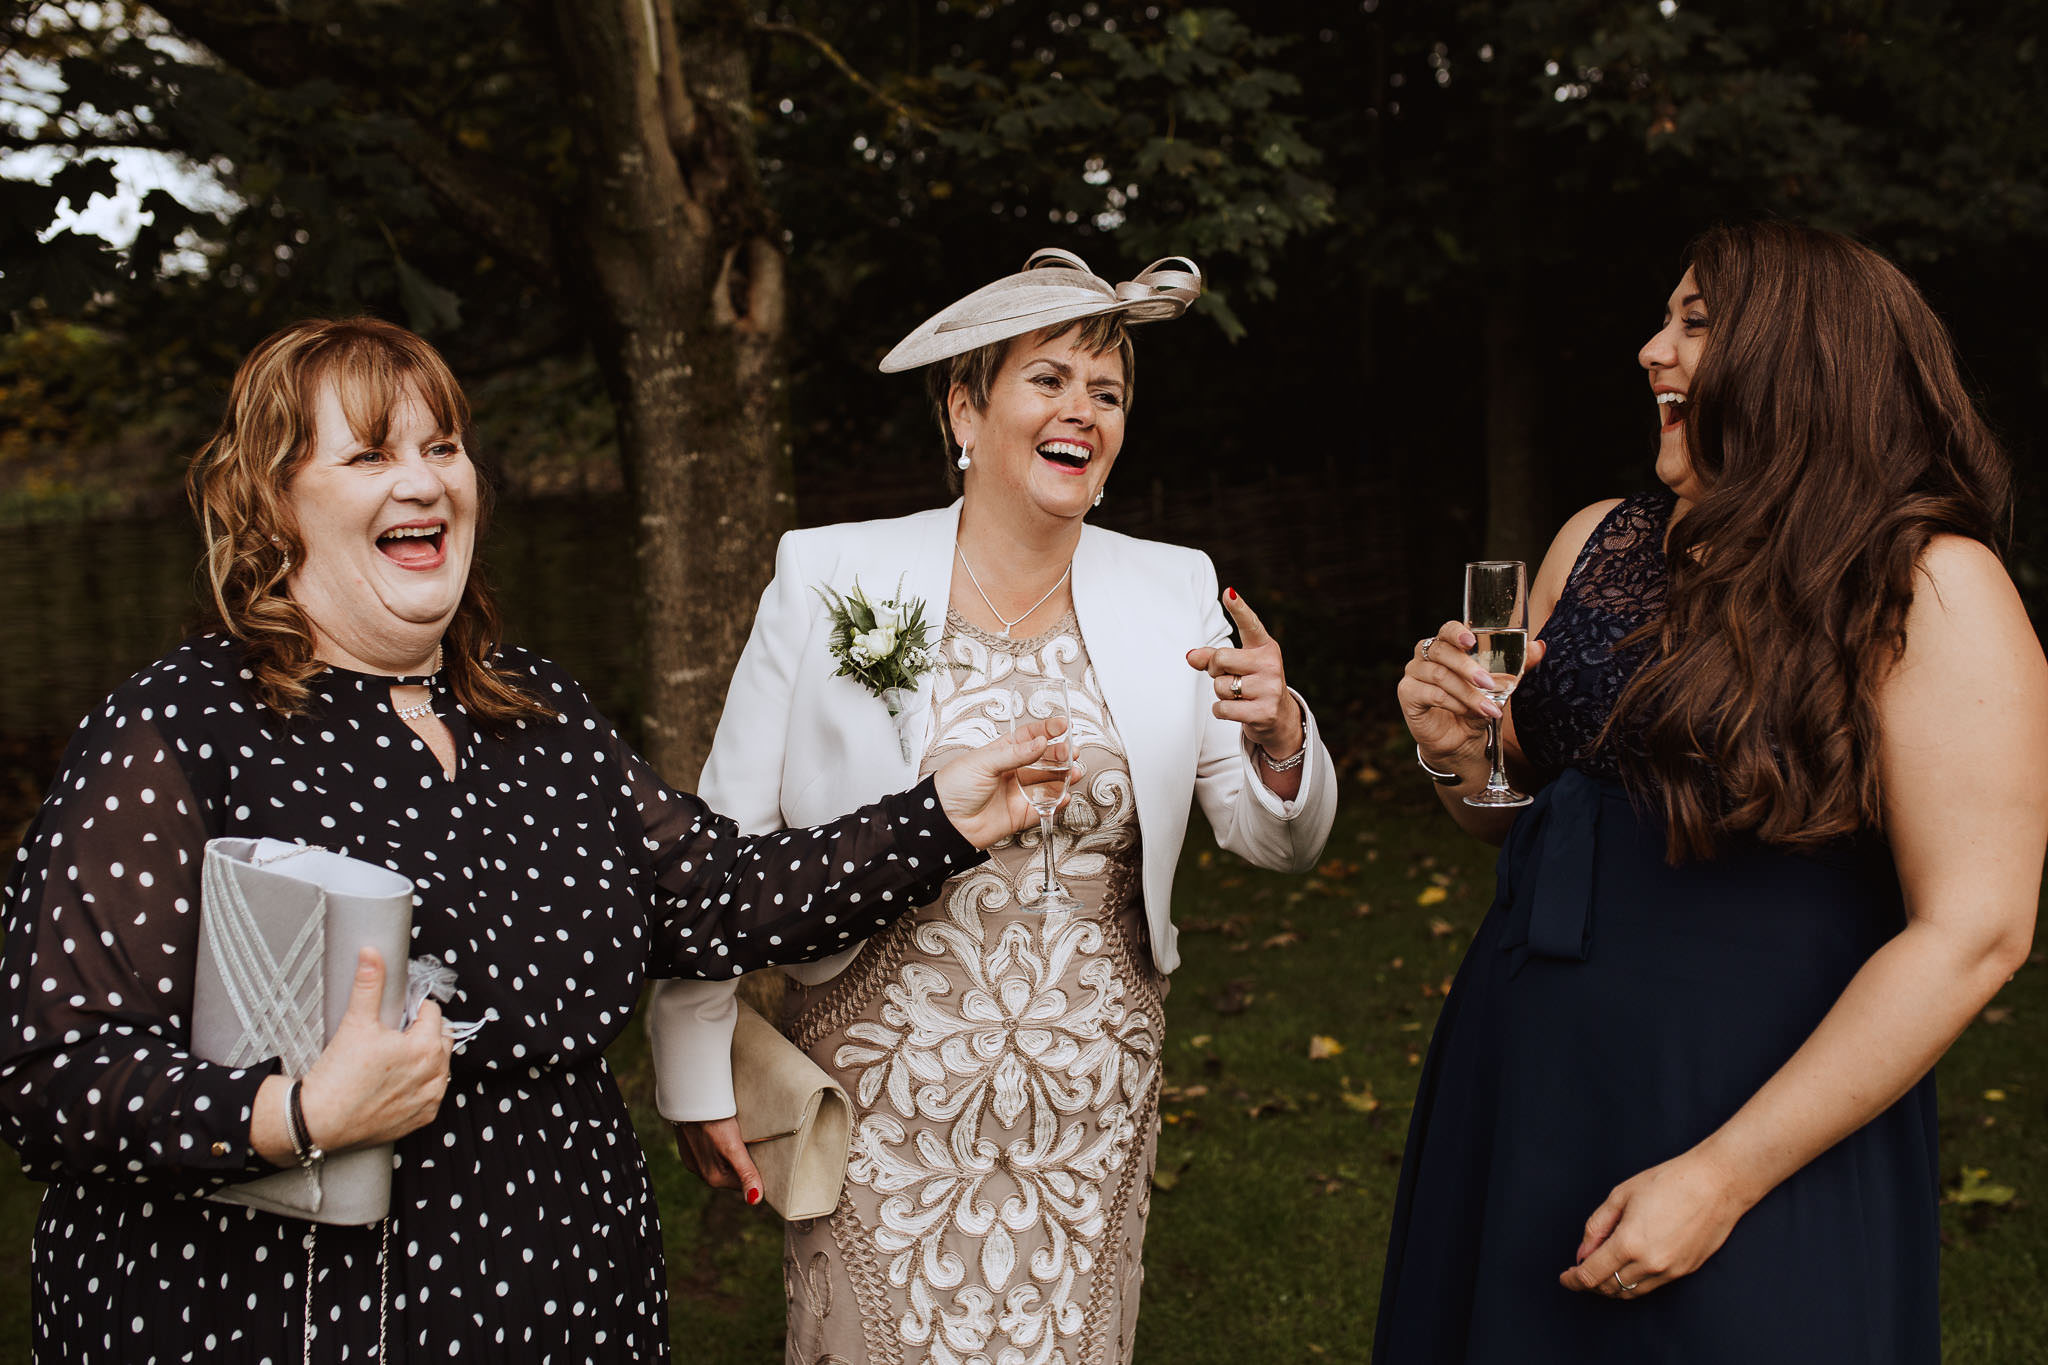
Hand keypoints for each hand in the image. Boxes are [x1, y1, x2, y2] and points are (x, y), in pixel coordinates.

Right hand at [297, 948, 452, 1151]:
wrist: (319, 1121)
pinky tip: (395, 1080)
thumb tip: (372, 954)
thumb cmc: (338, 1076)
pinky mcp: (422, 1118)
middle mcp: (436, 1074)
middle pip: (441, 1037)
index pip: (432, 1012)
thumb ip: (369, 984)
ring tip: (392, 1057)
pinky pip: (431, 1092)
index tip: (396, 1012)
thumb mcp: (356, 1022)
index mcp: (426, 1047)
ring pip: (439, 1065)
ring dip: (424, 1056)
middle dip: (422, 1030)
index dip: (413, 1008)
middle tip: (392, 1034)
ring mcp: (430, 1099)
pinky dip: (419, 1084)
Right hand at [673, 1115, 763, 1204]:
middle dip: (744, 1162)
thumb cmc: (713, 1122)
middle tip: (754, 1144)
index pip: (743, 1184)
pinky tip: (724, 1134)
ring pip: (722, 1163)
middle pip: (733, 1174)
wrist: (689, 1099)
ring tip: (740, 1138)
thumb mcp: (734, 1148)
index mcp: (714, 1179)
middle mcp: (702, 1173)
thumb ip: (745, 1173)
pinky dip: (720, 1146)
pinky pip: (710, 1153)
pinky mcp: (689, 1148)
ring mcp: (693, 1161)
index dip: (755, 1171)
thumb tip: (755, 1201)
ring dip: (732, 1154)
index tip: (763, 1156)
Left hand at [932, 718, 1074, 847]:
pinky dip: (1057, 802)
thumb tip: (1041, 742)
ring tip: (1072, 772)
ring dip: (1063, 777)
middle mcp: (1014, 771)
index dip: (1046, 730)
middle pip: (1044, 760)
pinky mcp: (1021, 814)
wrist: (945, 821)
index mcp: (1002, 752)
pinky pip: (1045, 807)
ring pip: (1048, 783)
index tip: (1062, 726)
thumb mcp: (984, 762)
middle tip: (1069, 752)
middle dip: (1059, 754)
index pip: (1029, 737)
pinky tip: (1063, 795)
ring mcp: (1019, 792)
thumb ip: (1015, 754)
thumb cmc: (954, 786)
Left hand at [1185, 588, 1299, 758]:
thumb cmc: (1251, 682)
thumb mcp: (1236, 665)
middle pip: (1221, 658)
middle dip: (1215, 670)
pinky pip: (1223, 708)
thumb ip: (1211, 657)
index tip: (1229, 594)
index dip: (1239, 609)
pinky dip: (1221, 710)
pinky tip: (1238, 709)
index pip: (1250, 625)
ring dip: (1220, 693)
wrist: (1278, 716)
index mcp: (1264, 647)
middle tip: (1229, 676)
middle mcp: (1271, 664)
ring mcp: (1270, 689)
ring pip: (1220, 686)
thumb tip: (1190, 656)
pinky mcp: (1264, 712)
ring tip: (1239, 694)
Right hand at [1397, 619, 1546, 767]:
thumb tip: (1540, 647)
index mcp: (1447, 647)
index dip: (1458, 632)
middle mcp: (1426, 656)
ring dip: (1466, 692)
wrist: (1460, 742)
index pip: (1448, 630)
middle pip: (1442, 651)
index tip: (1472, 641)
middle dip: (1468, 667)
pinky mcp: (1407, 695)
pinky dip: (1452, 702)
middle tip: (1489, 684)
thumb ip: (1517, 667)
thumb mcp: (1499, 688)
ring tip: (1487, 707)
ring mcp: (1414, 674)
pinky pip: (1429, 693)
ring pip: (1439, 674)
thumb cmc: (1476, 708)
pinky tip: (1466, 712)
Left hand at [1558, 1148, 1751, 1300]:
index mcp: (1629, 1243)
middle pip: (1609, 1288)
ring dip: (1611, 1286)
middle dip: (1589, 1283)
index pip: (1591, 1275)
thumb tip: (1582, 1254)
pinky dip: (1633, 1282)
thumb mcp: (1620, 1196)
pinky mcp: (1684, 1271)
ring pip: (1630, 1292)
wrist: (1716, 1184)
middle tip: (1579, 1271)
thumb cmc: (1668, 1182)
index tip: (1564, 1277)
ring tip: (1601, 1270)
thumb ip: (1596, 1227)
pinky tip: (1627, 1267)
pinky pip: (1651, 1286)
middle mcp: (1650, 1264)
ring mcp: (1670, 1271)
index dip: (1573, 1280)